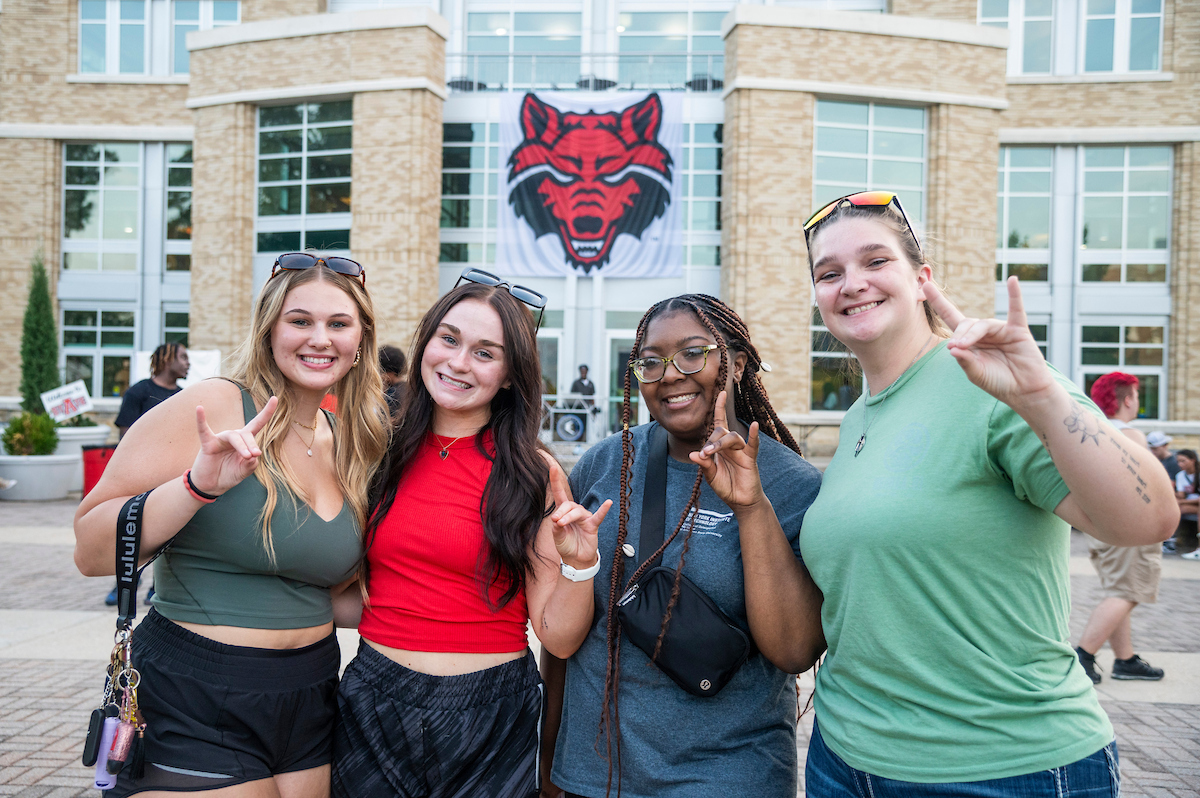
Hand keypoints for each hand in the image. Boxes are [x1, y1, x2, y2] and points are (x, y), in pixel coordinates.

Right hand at [189, 396, 277, 495]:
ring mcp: (220, 439)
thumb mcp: (244, 472)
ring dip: (242, 446)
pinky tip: (200, 409)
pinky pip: (204, 430)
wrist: (212, 486)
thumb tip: (253, 456)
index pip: (258, 424)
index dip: (266, 412)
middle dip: (252, 444)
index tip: (275, 398)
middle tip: (254, 455)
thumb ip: (251, 465)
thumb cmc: (229, 475)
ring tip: (247, 456)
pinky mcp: (208, 444)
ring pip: (234, 436)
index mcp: (246, 442)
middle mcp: (234, 437)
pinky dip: (201, 420)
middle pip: (247, 434)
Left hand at [541, 451, 610, 570]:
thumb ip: (556, 528)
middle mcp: (574, 512)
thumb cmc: (566, 545)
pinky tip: (608, 503)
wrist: (575, 560)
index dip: (555, 480)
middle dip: (561, 512)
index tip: (552, 467)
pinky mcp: (593, 525)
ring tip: (562, 524)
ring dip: (569, 517)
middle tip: (556, 521)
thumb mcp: (557, 537)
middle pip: (568, 505)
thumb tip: (557, 520)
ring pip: (577, 511)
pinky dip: (603, 509)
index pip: (559, 494)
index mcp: (563, 512)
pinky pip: (599, 516)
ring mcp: (585, 517)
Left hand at [690, 390, 766, 510]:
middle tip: (705, 454)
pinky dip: (754, 435)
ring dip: (720, 444)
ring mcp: (741, 451)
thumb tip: (693, 454)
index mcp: (719, 447)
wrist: (740, 502)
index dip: (719, 409)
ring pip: (732, 438)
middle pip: (721, 431)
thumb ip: (704, 465)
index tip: (720, 393)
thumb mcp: (711, 477)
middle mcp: (730, 446)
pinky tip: (754, 426)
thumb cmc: (726, 487)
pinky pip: (753, 444)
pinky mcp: (750, 458)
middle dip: (712, 441)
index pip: (718, 424)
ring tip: (710, 452)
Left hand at [923, 276, 1054, 409]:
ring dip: (972, 334)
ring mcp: (1001, 330)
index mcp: (969, 341)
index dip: (939, 303)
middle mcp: (984, 333)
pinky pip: (1016, 310)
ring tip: (964, 345)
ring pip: (983, 324)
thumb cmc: (998, 383)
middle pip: (966, 323)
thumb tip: (952, 348)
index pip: (951, 317)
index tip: (926, 286)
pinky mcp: (1018, 331)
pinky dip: (1015, 295)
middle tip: (955, 346)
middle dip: (959, 334)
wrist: (1024, 391)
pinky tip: (1012, 281)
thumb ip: (965, 361)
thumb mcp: (976, 374)